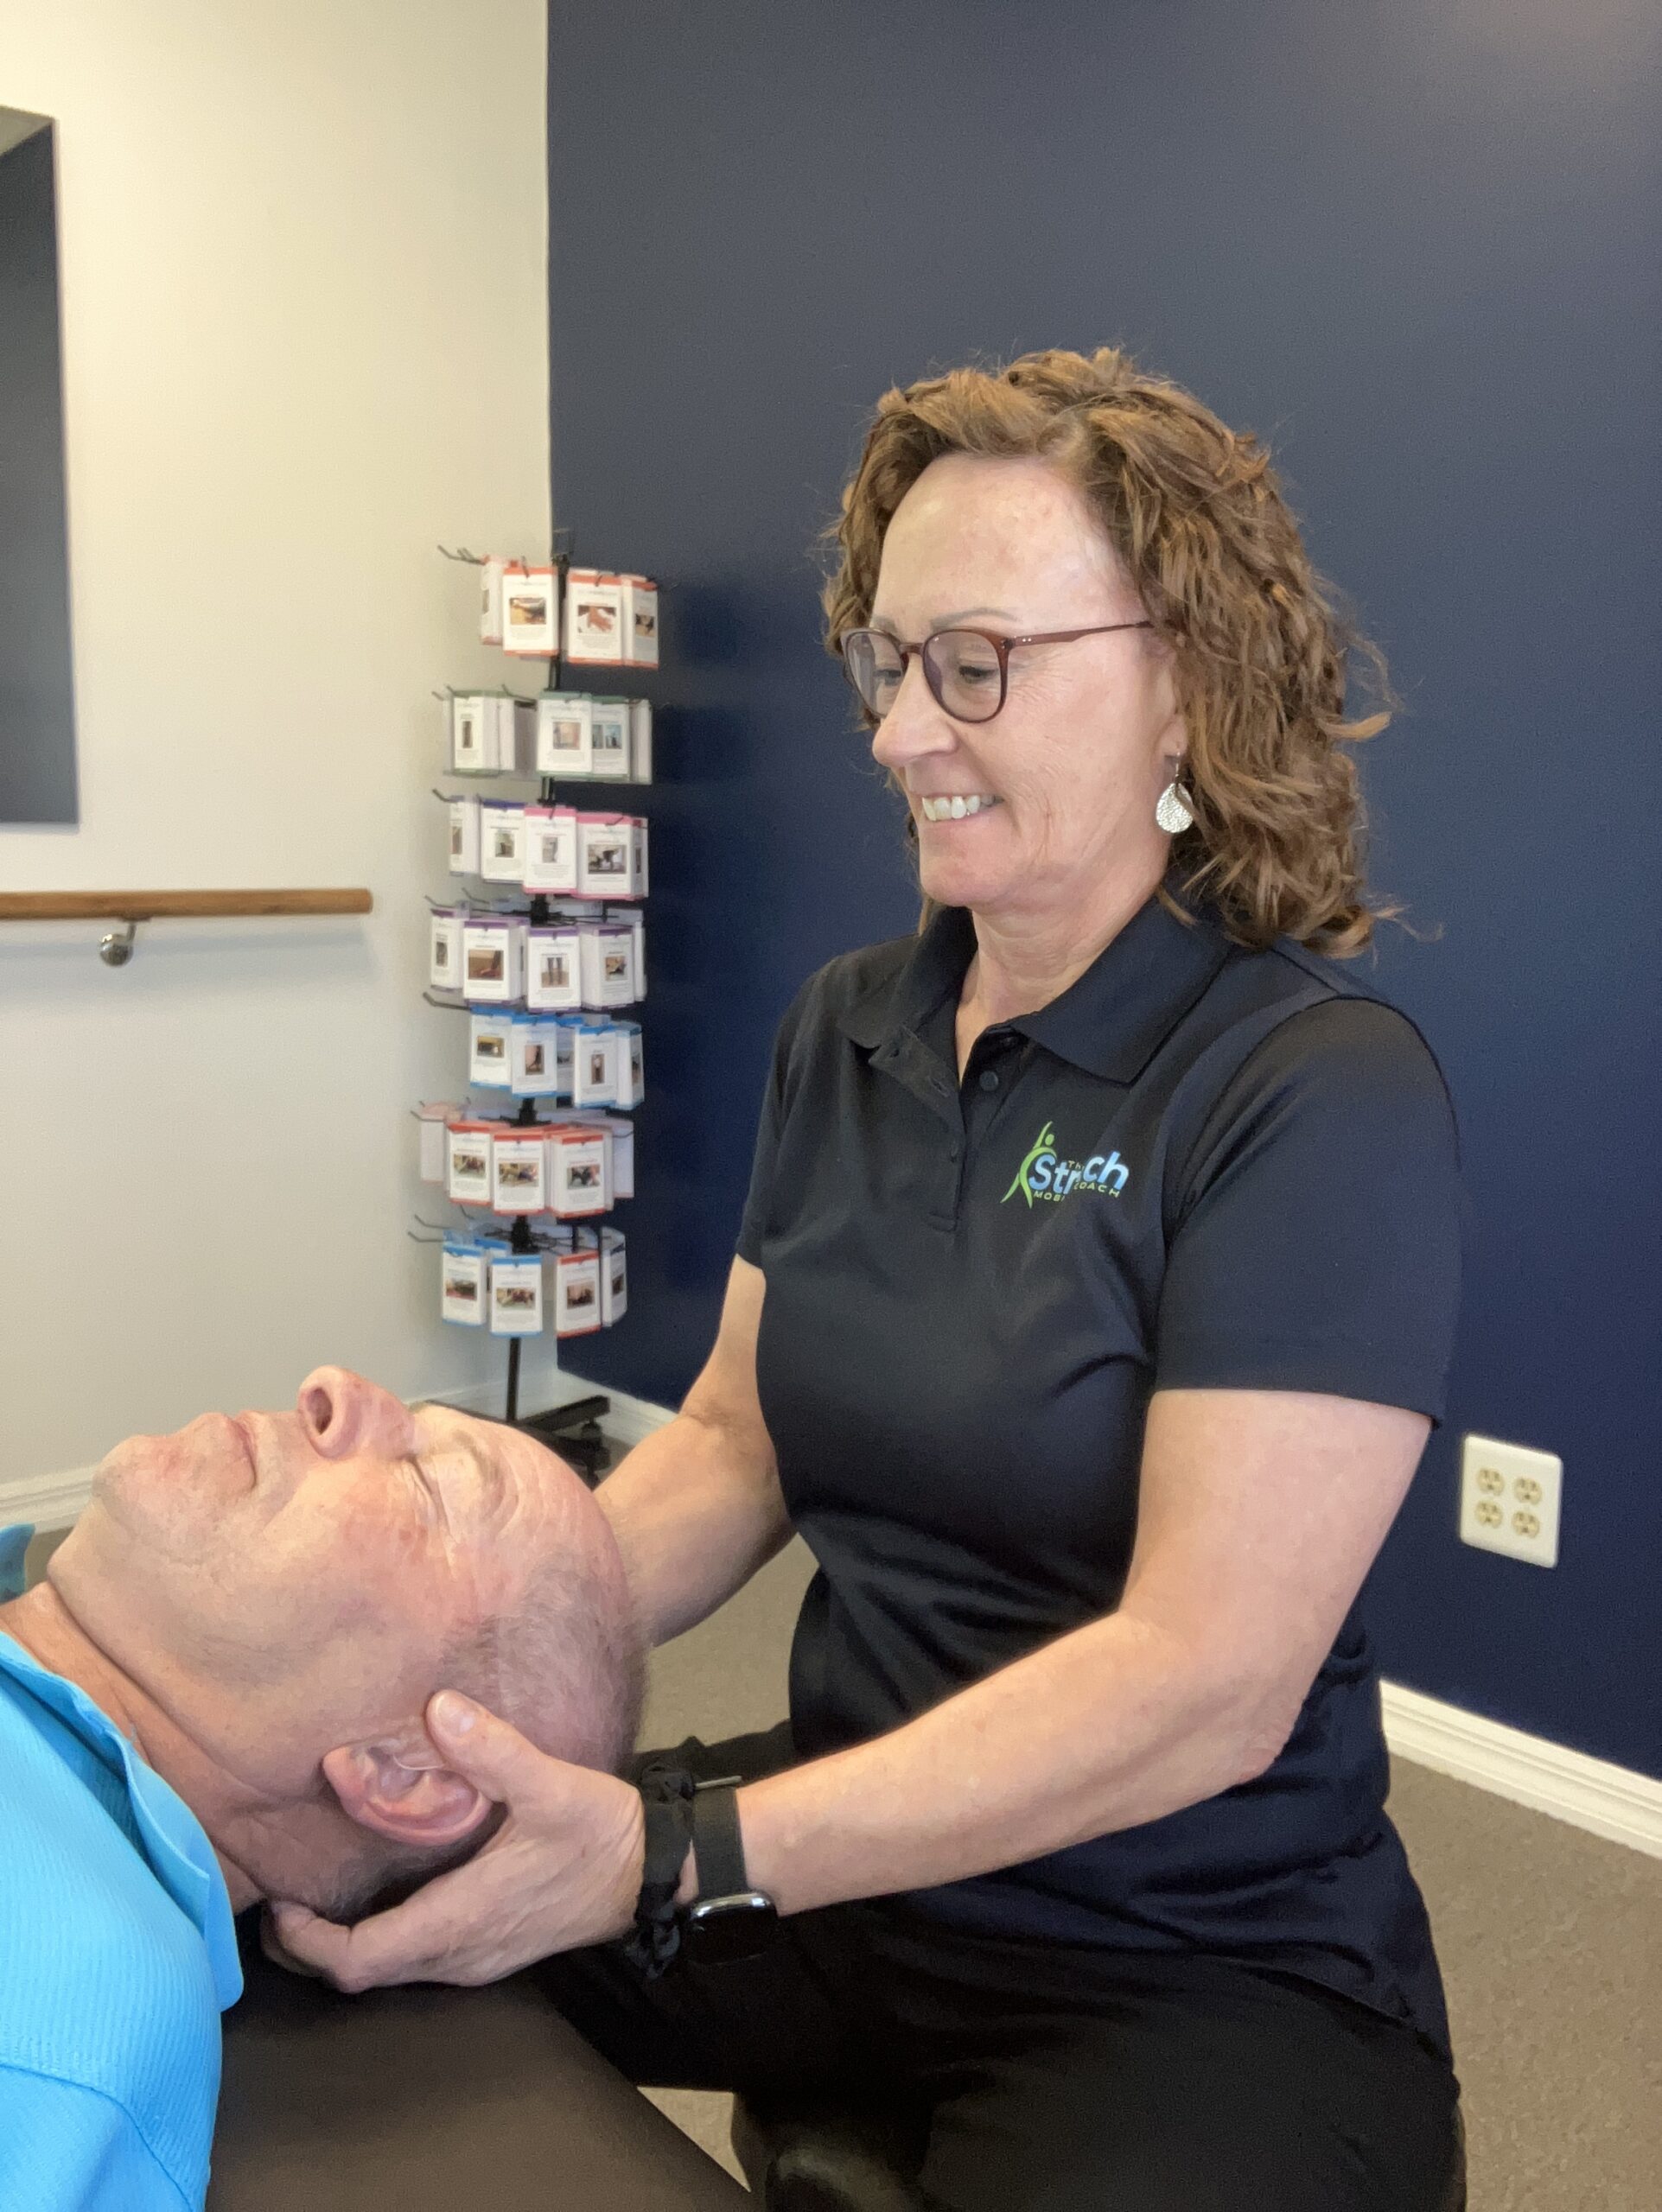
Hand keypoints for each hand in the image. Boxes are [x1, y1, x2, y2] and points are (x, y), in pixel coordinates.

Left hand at [264, 1689, 645, 1991]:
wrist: (651, 1874)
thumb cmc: (599, 1834)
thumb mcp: (550, 1784)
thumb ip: (493, 1750)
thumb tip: (438, 1707)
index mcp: (459, 1920)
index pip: (359, 1960)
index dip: (308, 1942)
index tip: (281, 1903)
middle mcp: (459, 1954)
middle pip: (360, 1975)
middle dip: (311, 1947)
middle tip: (280, 1902)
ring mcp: (475, 1961)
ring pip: (388, 1972)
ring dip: (344, 1946)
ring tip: (314, 1900)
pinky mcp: (489, 1953)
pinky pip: (414, 1961)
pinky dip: (379, 1941)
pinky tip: (377, 1900)